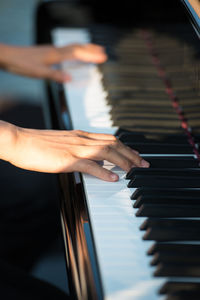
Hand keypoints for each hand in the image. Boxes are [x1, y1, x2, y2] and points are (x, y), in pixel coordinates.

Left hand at [0, 43, 106, 81]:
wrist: (7, 56)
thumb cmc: (21, 63)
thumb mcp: (39, 73)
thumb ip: (55, 75)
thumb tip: (70, 79)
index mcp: (55, 55)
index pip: (77, 54)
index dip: (91, 56)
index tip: (102, 57)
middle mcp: (55, 51)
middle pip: (77, 47)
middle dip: (90, 49)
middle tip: (102, 51)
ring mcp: (51, 50)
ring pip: (72, 47)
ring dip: (83, 48)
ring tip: (92, 50)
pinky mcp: (47, 52)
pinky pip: (66, 50)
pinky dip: (74, 50)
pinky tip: (73, 54)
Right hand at [0, 121, 148, 180]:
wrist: (20, 141)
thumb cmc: (38, 144)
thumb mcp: (63, 143)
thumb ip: (79, 149)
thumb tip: (93, 159)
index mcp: (81, 135)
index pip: (110, 138)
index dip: (126, 146)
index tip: (135, 154)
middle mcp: (82, 138)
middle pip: (114, 143)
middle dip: (131, 154)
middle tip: (143, 164)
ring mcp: (75, 148)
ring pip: (107, 152)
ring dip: (124, 161)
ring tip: (135, 170)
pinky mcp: (67, 159)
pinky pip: (90, 165)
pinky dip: (104, 171)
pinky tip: (113, 178)